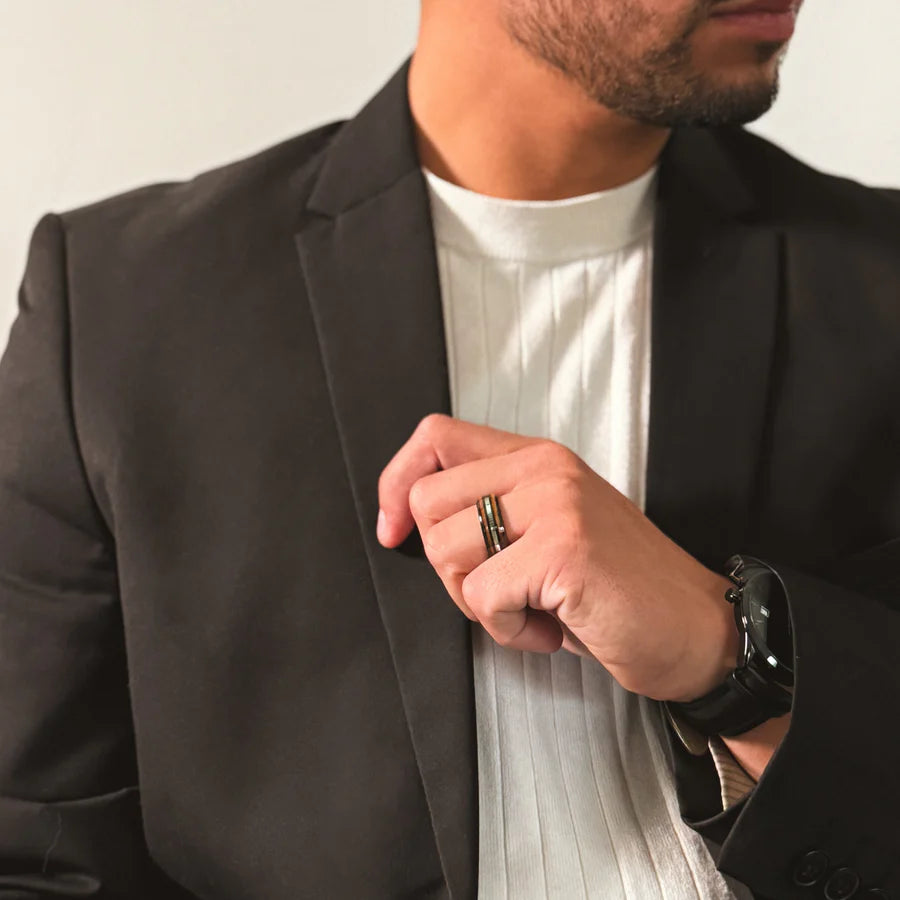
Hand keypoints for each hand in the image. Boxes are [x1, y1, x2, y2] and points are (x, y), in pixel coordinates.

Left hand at [376, 414, 739, 702]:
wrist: (698, 629)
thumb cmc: (620, 588)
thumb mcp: (551, 527)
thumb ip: (493, 508)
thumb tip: (410, 518)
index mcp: (536, 457)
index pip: (434, 436)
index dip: (396, 483)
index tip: (393, 530)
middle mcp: (543, 469)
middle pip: (426, 502)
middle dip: (447, 566)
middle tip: (499, 589)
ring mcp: (555, 504)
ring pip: (446, 551)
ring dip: (479, 603)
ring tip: (533, 609)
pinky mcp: (563, 550)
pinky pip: (483, 596)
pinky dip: (508, 631)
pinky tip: (552, 629)